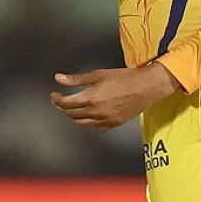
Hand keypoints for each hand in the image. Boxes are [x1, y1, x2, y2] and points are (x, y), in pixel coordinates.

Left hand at [50, 63, 181, 130]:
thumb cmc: (124, 78)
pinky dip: (87, 122)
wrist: (145, 88)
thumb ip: (77, 79)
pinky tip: (87, 115)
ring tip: (72, 107)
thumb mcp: (98, 74)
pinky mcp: (112, 124)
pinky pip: (94, 127)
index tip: (54, 95)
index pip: (65, 103)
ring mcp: (104, 120)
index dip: (56, 99)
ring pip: (80, 123)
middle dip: (62, 107)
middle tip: (60, 100)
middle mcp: (95, 112)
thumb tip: (59, 78)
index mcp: (90, 99)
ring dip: (73, 116)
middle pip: (70, 114)